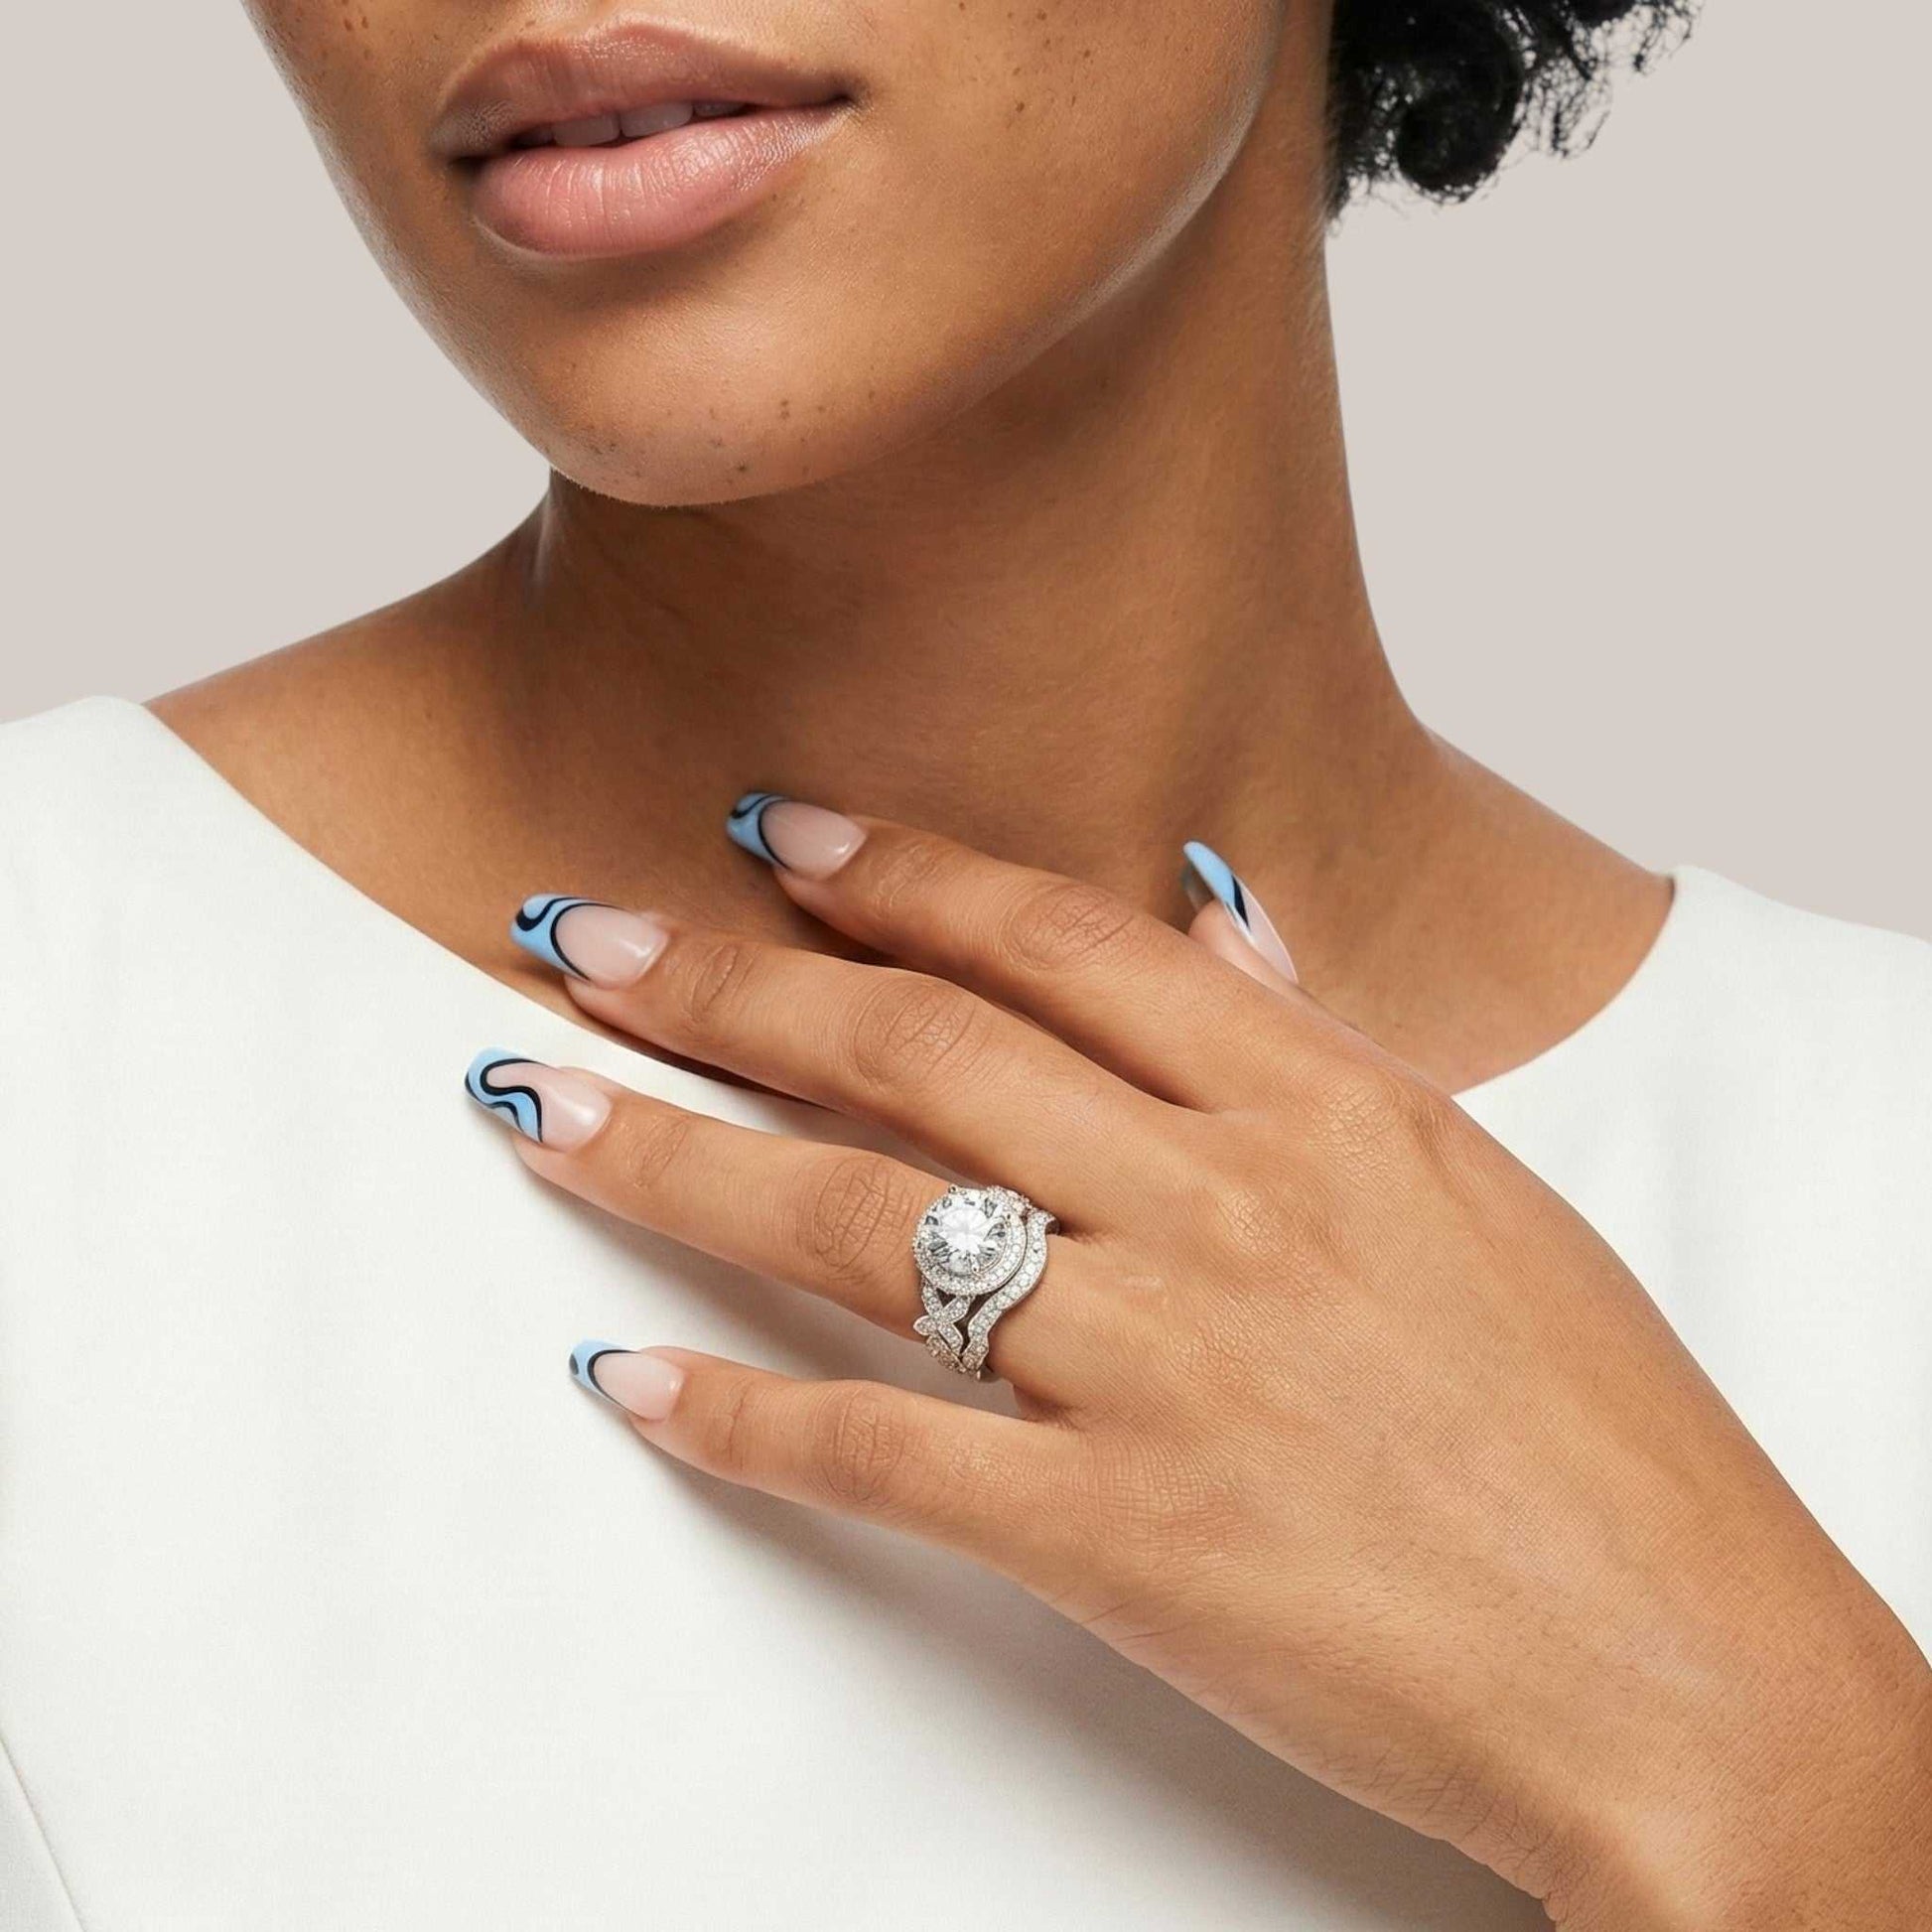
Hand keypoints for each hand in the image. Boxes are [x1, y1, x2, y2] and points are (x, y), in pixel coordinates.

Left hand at [469, 804, 1930, 1927]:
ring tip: (537, 1101)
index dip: (900, 875)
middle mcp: (1221, 1207)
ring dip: (674, 1155)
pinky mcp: (1119, 1535)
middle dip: (728, 982)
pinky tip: (633, 1383)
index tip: (779, 834)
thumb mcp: (1476, 1195)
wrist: (1687, 1674)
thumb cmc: (1601, 1438)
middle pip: (919, 1050)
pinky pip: (882, 1454)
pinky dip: (741, 1417)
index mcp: (1320, 1109)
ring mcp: (1161, 1366)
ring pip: (860, 1220)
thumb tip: (1220, 922)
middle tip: (588, 933)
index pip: (1062, 942)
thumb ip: (1322, 1047)